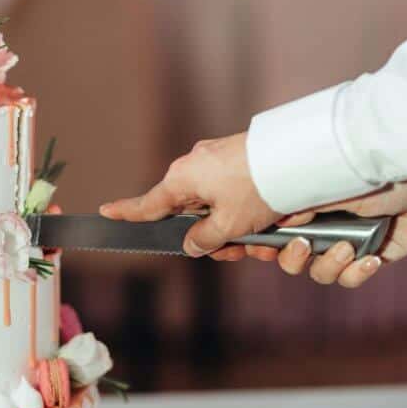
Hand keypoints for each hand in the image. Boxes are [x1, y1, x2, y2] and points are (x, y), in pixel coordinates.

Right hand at [100, 133, 278, 256]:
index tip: (106, 212)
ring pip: (218, 208)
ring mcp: (219, 161)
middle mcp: (196, 167)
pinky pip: (236, 195)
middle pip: (191, 214)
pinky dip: (251, 213)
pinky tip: (275, 224)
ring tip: (266, 239)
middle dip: (215, 238)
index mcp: (182, 178)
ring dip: (239, 230)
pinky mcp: (241, 160)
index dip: (128, 213)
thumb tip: (192, 243)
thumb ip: (204, 239)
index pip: (148, 203)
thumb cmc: (259, 186)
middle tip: (238, 251)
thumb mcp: (230, 224)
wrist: (300, 156)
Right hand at [247, 183, 406, 287]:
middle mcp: (321, 221)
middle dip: (289, 257)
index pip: (269, 226)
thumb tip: (278, 222)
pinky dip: (355, 272)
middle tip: (302, 245)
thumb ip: (299, 204)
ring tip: (345, 247)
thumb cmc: (380, 168)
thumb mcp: (329, 182)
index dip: (256, 242)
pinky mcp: (368, 257)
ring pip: (316, 272)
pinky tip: (370, 259)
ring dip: (326, 265)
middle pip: (287, 255)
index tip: (248, 248)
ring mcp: (344, 241)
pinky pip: (348, 278)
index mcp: (305, 199)